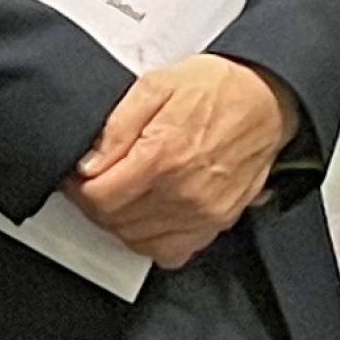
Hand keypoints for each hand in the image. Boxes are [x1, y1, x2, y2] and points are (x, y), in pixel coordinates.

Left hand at [65, 54, 299, 268]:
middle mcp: (185, 194)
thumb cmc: (214, 89)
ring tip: (115, 193)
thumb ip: (115, 128)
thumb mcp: (152, 87)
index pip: (100, 197)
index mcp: (163, 158)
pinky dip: (151, 239)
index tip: (74, 175)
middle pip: (116, 222)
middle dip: (93, 203)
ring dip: (118, 222)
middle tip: (91, 181)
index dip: (77, 188)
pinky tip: (144, 214)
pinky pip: (173, 252)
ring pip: (140, 241)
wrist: (265, 100)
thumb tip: (89, 162)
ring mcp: (204, 214)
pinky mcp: (219, 223)